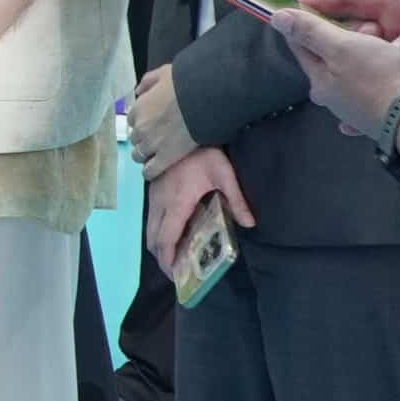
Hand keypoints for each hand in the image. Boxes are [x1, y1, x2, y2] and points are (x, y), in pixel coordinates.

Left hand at [127, 63, 195, 173]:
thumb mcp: (162, 74)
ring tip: (155, 154)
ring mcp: (152, 144)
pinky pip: (150, 171)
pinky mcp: (166, 157)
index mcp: (138, 109)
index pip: (132, 120)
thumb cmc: (184, 83)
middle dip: (143, 138)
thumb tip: (137, 92)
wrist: (203, 99)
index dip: (141, 122)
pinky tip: (154, 170)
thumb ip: (147, 82)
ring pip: (139, 155)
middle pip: (135, 138)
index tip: (150, 123)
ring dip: (145, 154)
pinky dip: (150, 171)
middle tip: (156, 138)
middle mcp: (141, 128)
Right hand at [143, 145, 249, 284]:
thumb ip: (237, 199)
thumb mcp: (224, 173)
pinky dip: (158, 232)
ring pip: (149, 229)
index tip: (176, 275)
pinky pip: (151, 218)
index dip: (168, 260)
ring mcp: (153, 196)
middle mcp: (160, 202)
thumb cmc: (204, 150)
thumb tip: (250, 223)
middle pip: (152, 239)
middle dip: (162, 258)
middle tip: (178, 271)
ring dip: (159, 245)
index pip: (166, 238)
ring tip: (176, 256)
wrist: (182, 125)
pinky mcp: (153, 190)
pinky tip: (174, 233)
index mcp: (177, 201)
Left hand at [268, 3, 399, 137]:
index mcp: (318, 80)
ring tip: (388, 47)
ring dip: (364, 54)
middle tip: (372, 30)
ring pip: (352, 70)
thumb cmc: (382, 77)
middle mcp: (331, 98)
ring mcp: (354, 110)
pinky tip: (392, 69)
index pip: (301, 43)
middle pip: (329, 56)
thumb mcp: (343, 47)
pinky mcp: (378, 115)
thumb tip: (277, 18)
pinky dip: (379, 73)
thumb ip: (310, 32)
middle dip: (345, 37)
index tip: (330, 8)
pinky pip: (373, 85)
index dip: (310, 21)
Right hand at [295, 0, 399, 99]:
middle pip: (360, 35)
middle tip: (309, 63)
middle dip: (333, 47)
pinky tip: (356, 119)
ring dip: (349, 78)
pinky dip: (373, 100)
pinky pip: (390, 88)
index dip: (328, 2)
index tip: (296, 7)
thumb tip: (391, 50)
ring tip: (326, 97)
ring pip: (371, 65)